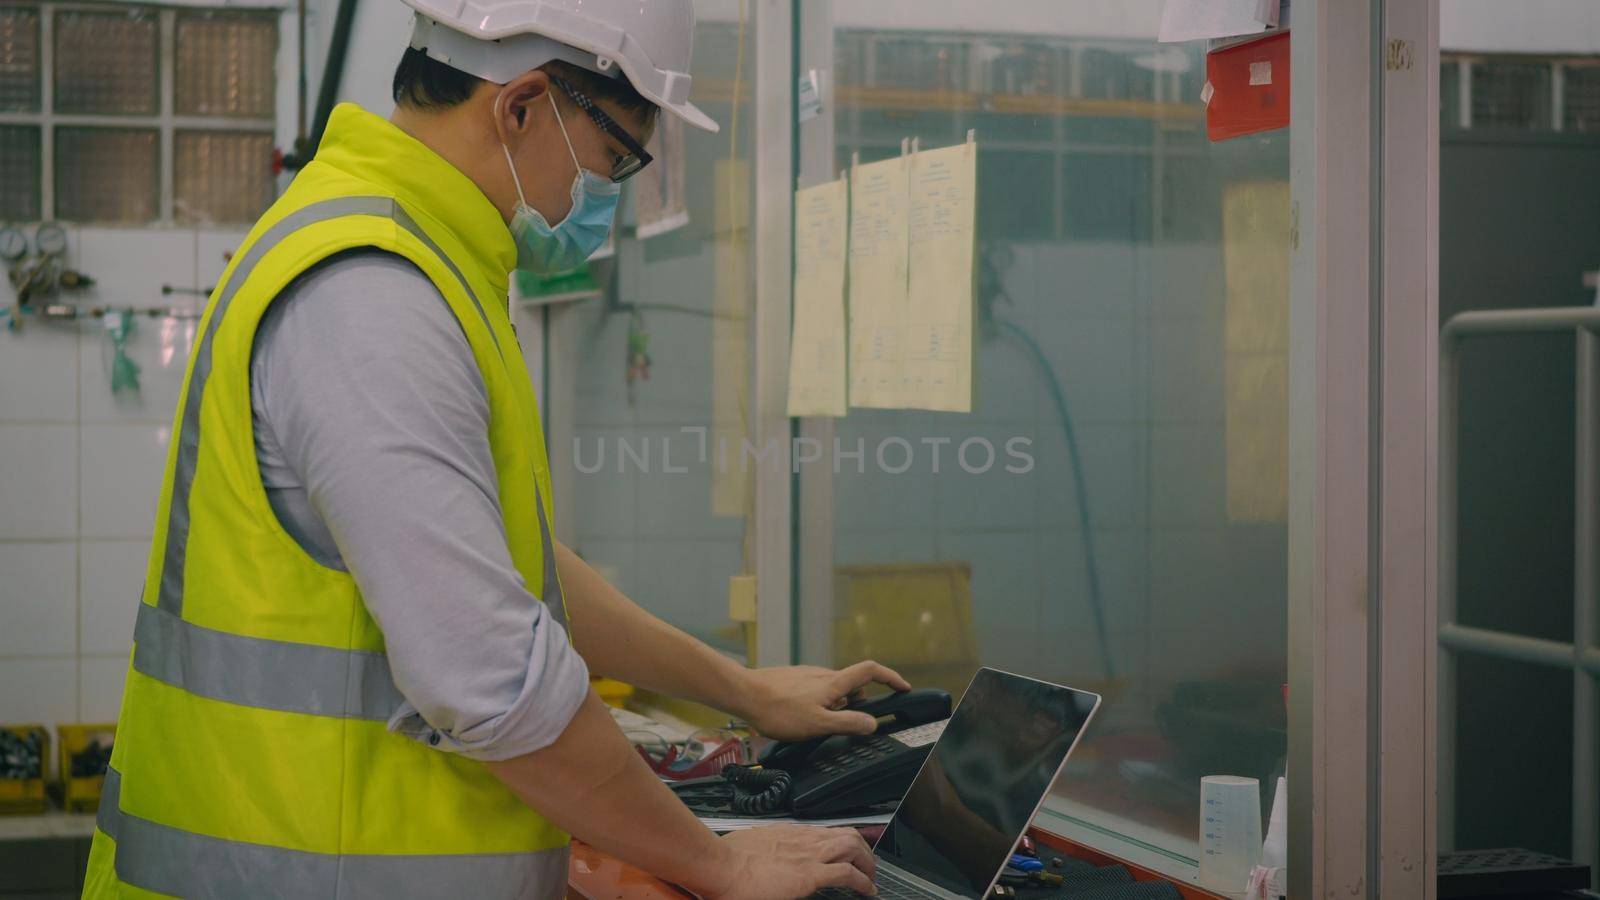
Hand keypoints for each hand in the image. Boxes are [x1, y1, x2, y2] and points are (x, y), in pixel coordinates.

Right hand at [696, 825, 876, 898]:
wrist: (720, 864)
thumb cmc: (727, 859)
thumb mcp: (751, 848)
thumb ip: (765, 851)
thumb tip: (764, 861)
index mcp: (789, 833)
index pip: (825, 831)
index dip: (840, 841)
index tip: (844, 853)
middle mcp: (803, 839)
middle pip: (847, 833)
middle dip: (863, 849)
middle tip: (866, 866)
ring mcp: (809, 854)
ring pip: (853, 846)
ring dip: (867, 861)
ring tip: (871, 877)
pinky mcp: (810, 874)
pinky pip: (848, 874)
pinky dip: (863, 881)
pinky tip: (868, 890)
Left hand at [735, 661, 909, 741]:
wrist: (744, 694)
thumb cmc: (777, 710)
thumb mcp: (818, 724)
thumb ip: (847, 723)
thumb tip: (872, 723)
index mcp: (833, 683)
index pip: (871, 671)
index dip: (891, 677)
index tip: (903, 687)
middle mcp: (822, 674)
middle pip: (851, 684)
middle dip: (857, 704)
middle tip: (849, 725)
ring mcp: (806, 675)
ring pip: (831, 688)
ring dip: (835, 705)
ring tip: (818, 726)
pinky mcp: (793, 680)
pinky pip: (814, 690)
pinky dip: (818, 703)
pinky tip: (801, 718)